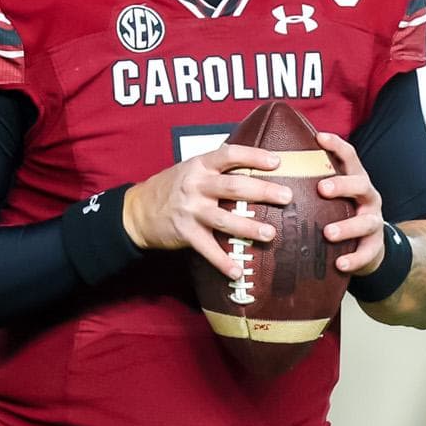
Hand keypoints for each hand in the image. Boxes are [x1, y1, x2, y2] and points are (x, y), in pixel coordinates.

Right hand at [121, 143, 290, 278]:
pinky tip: (238, 271)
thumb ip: (217, 169)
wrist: (138, 211)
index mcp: (200, 165)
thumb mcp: (191, 169)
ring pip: (225, 219)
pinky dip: (223, 262)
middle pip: (234, 187)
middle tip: (287, 197)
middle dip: (263, 192)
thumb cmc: (172, 188)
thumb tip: (255, 167)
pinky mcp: (186, 233)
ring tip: (270, 234)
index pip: (229, 155)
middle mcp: (196, 185)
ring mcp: (191, 210)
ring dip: (249, 227)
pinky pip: (208, 249)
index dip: (254, 156)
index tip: (277, 162)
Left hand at [315, 131, 386, 275]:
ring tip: (328, 233)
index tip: (319, 137)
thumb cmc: (338, 214)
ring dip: (347, 226)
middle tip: (321, 188)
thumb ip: (309, 183)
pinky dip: (354, 258)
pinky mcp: (375, 246)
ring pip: (367, 221)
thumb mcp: (329, 196)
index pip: (349, 157)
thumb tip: (268, 166)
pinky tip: (339, 264)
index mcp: (354, 180)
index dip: (336, 145)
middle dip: (342, 185)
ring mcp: (374, 221)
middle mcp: (367, 197)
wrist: (366, 246)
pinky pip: (367, 252)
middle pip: (361, 184)